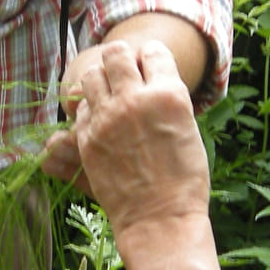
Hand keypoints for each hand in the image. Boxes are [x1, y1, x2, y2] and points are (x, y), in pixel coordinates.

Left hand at [67, 41, 210, 232]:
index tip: (151, 70)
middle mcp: (135, 100)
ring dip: (101, 81)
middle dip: (121, 59)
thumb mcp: (188, 127)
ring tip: (110, 96)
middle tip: (125, 73)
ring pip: (91, 75)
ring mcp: (107, 118)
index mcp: (169, 95)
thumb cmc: (184, 178)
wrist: (160, 219)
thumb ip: (166, 96)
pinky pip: (80, 107)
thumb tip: (148, 74)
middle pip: (116, 52)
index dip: (152, 59)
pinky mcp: (86, 138)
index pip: (153, 50)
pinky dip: (90, 109)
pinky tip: (102, 122)